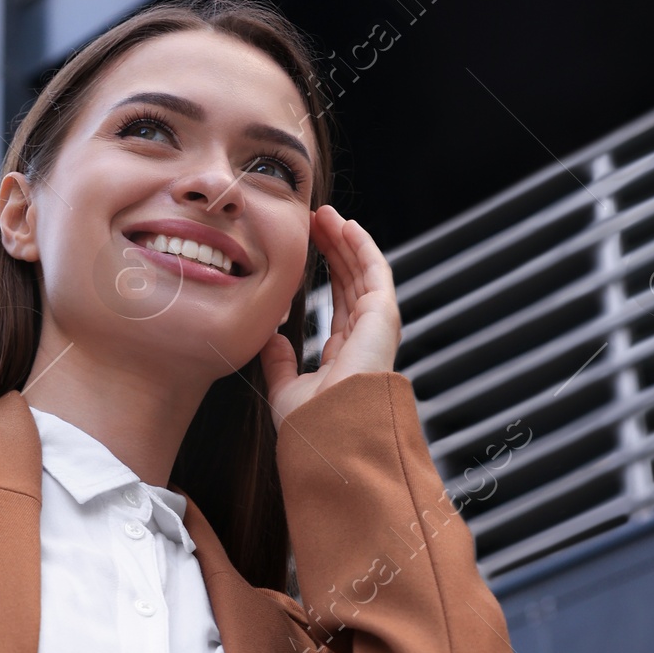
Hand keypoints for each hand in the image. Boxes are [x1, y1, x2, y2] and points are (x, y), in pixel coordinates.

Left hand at [261, 206, 400, 428]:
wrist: (330, 437)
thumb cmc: (310, 426)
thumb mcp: (285, 389)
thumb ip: (279, 364)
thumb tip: (270, 339)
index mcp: (344, 356)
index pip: (337, 302)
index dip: (324, 273)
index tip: (305, 249)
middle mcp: (364, 339)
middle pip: (350, 281)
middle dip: (334, 249)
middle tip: (314, 221)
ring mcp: (376, 328)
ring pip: (362, 272)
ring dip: (345, 240)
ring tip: (325, 215)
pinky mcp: (383, 317)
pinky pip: (376, 272)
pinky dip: (362, 246)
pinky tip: (347, 225)